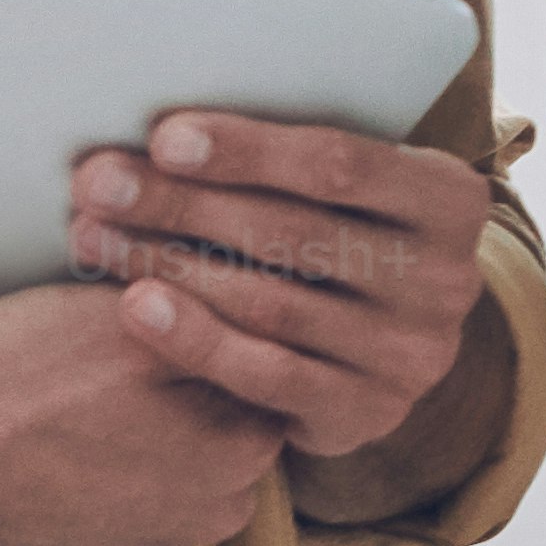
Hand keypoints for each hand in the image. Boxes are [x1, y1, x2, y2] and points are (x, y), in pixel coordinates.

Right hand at [0, 280, 289, 545]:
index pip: (270, 387)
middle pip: (233, 439)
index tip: (186, 329)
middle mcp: (213, 515)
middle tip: (128, 363)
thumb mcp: (125, 318)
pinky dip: (110, 487)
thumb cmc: (16, 383)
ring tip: (90, 406)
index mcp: (239, 450)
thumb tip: (252, 307)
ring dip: (153, 448)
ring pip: (181, 481)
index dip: (227, 346)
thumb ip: (207, 319)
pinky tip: (62, 451)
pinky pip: (130, 517)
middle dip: (197, 403)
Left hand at [68, 113, 497, 463]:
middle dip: (182, 204)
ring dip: (169, 265)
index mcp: (450, 199)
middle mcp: (447, 280)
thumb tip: (160, 133)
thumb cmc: (337, 236)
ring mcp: (413, 355)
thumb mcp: (344, 189)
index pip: (340, 165)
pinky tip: (134, 307)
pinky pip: (268, 374)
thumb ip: (283, 161)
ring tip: (95, 238)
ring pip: (270, 302)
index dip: (246, 151)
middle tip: (99, 185)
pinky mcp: (369, 412)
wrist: (383, 346)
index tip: (161, 140)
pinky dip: (193, 338)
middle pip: (293, 232)